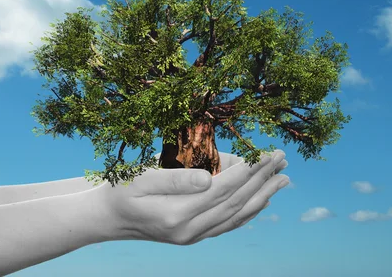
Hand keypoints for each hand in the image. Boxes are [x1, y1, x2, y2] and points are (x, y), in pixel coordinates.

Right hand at [94, 149, 288, 244]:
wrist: (108, 219)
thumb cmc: (121, 190)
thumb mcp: (141, 178)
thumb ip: (176, 178)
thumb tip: (211, 176)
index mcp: (177, 214)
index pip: (224, 189)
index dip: (248, 171)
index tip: (266, 154)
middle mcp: (190, 231)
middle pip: (236, 203)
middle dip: (262, 180)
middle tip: (282, 159)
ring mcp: (193, 237)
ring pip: (237, 216)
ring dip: (263, 196)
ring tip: (282, 179)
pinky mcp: (194, 236)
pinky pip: (228, 225)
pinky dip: (248, 212)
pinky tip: (261, 201)